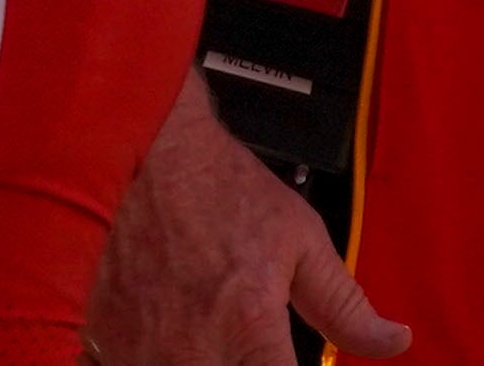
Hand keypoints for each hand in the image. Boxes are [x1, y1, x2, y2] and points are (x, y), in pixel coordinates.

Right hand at [86, 74, 406, 364]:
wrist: (130, 140)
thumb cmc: (209, 181)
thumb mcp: (297, 235)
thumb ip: (345, 303)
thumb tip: (392, 341)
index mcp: (249, 336)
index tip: (283, 357)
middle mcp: (189, 353)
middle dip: (238, 364)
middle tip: (238, 341)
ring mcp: (133, 348)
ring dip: (191, 362)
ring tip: (198, 336)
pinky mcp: (92, 333)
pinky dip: (140, 357)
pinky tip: (156, 339)